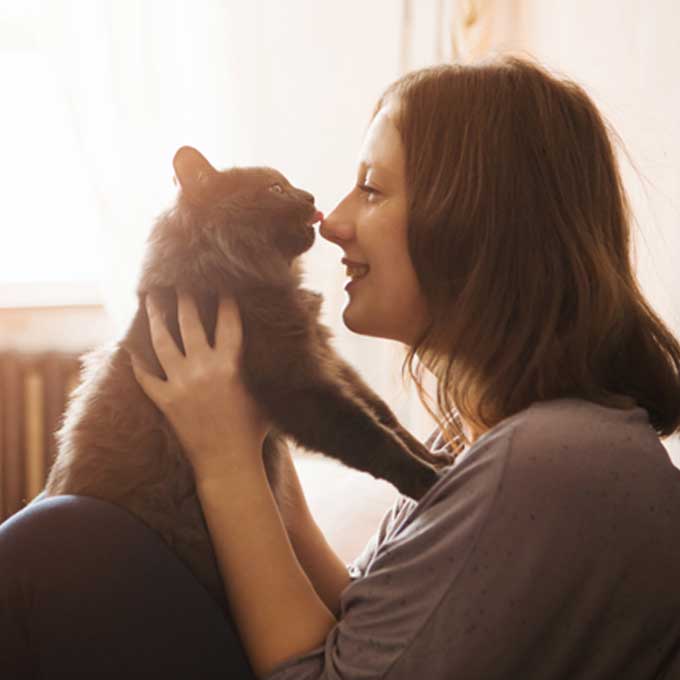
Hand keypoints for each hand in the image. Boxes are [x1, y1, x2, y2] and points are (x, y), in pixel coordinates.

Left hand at [129, 290, 270, 478]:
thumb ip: (261, 370)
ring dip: (157, 318)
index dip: (225, 301)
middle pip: (190, 324)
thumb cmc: (253, 431)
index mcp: (230, 365)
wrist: (229, 463)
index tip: (221, 285)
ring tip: (152, 300)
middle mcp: (203, 368)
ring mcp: (181, 384)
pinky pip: (146, 377)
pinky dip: (138, 363)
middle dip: (185, 300)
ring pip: (162, 343)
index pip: (228, 323)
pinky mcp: (166, 401)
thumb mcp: (264, 395)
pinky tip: (131, 349)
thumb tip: (274, 353)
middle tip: (179, 282)